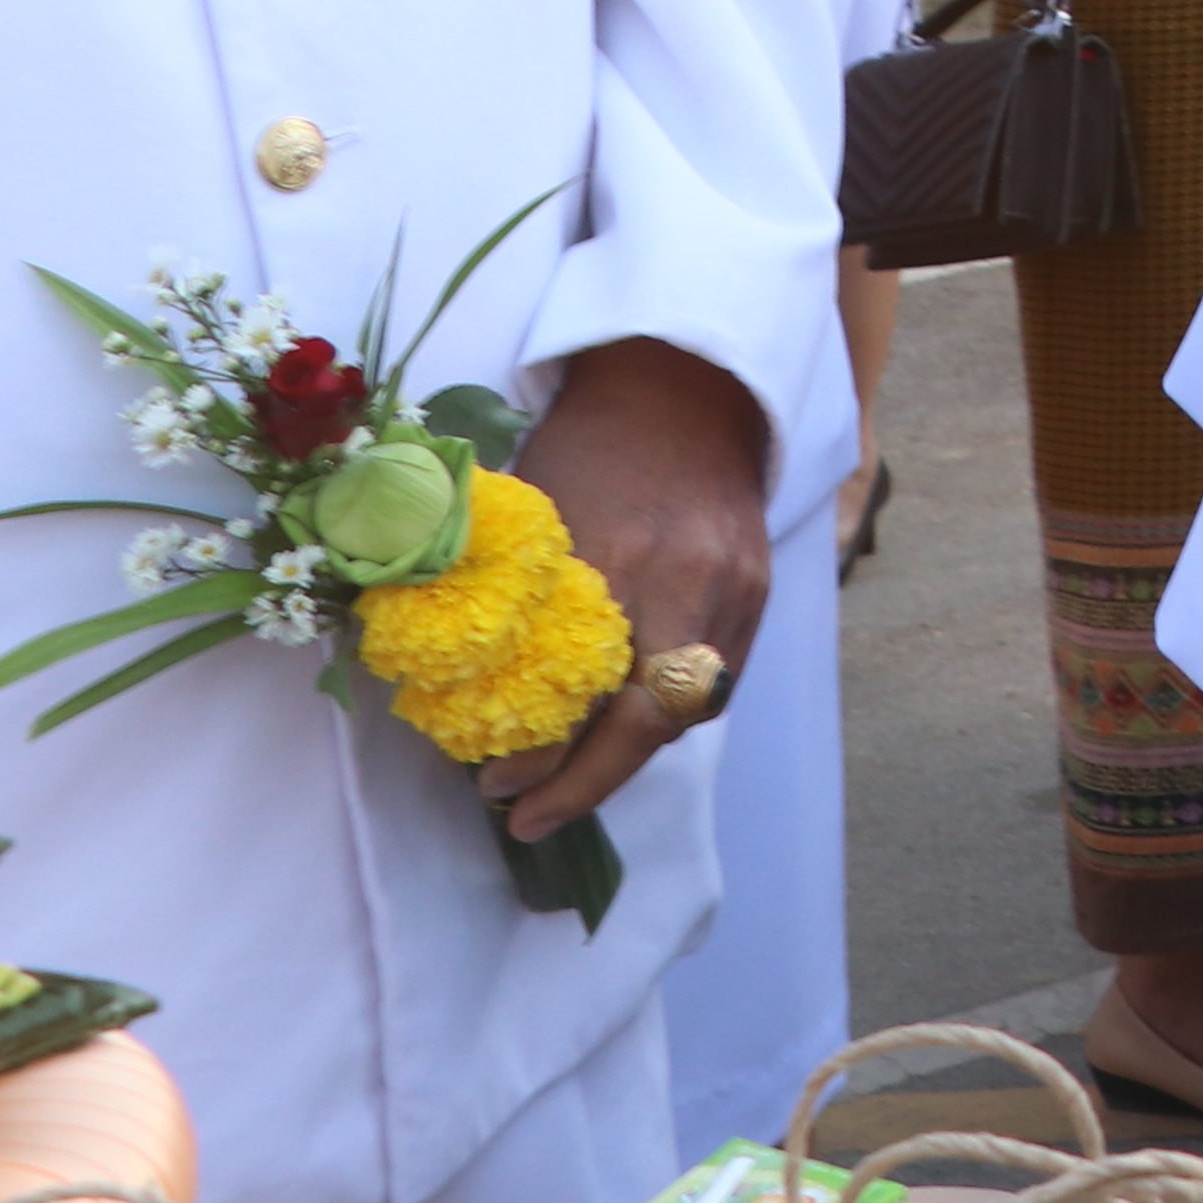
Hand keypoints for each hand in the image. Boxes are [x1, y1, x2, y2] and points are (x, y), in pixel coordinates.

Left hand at [486, 338, 772, 842]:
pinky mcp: (758, 590)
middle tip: (526, 817)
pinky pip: (717, 677)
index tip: (490, 785)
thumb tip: (445, 688)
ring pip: (692, 710)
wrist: (687, 385)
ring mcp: (736, 590)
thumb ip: (502, 596)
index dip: (543, 757)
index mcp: (621, 558)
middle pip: (651, 723)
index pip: (588, 693)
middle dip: (588, 784)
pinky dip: (667, 713)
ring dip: (628, 755)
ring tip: (568, 780)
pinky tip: (621, 723)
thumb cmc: (587, 443)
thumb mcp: (530, 512)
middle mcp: (691, 583)